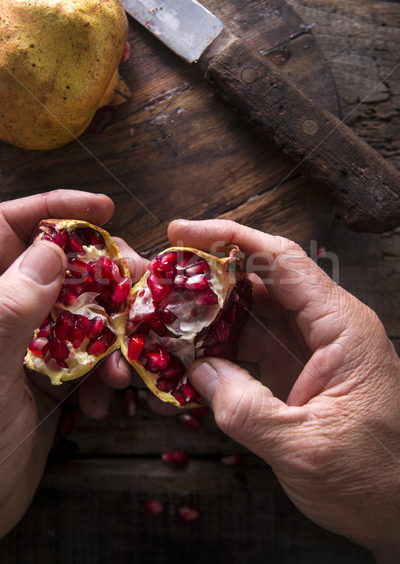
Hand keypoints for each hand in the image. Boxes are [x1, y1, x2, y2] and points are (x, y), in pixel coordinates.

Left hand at [0, 190, 140, 536]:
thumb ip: (10, 312)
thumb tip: (50, 250)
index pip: (8, 228)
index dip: (55, 209)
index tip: (105, 209)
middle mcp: (7, 314)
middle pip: (62, 267)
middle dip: (106, 274)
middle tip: (141, 284)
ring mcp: (30, 345)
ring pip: (85, 312)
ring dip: (114, 333)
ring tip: (125, 362)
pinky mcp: (51, 377)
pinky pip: (90, 357)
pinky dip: (106, 373)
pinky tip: (105, 398)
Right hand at [168, 219, 399, 563]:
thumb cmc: (375, 478)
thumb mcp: (305, 448)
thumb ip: (245, 408)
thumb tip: (197, 369)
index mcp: (339, 326)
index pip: (280, 260)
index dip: (228, 238)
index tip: (182, 232)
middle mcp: (324, 327)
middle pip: (259, 283)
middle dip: (207, 280)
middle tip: (159, 286)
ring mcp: (308, 350)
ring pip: (250, 315)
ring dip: (208, 319)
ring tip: (165, 327)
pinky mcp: (296, 373)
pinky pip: (251, 348)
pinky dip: (219, 352)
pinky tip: (189, 363)